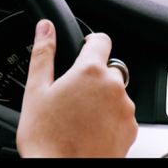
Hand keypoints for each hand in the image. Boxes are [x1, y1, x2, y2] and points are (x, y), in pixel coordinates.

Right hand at [16, 19, 137, 156]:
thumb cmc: (47, 139)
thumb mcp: (36, 91)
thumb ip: (43, 54)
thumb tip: (45, 27)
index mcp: (90, 71)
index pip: (101, 39)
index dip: (90, 42)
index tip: (83, 49)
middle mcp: (114, 87)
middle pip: (108, 69)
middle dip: (92, 77)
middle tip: (71, 96)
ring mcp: (125, 110)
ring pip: (116, 93)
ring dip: (102, 99)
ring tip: (78, 117)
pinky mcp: (131, 130)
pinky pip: (122, 115)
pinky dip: (110, 119)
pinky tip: (90, 130)